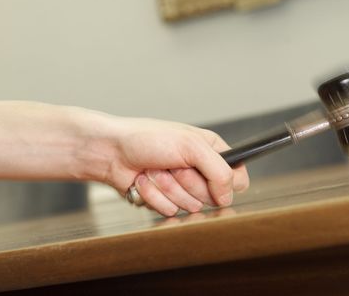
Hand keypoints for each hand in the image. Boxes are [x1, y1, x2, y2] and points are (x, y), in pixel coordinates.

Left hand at [102, 118, 248, 215]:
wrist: (111, 152)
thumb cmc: (147, 138)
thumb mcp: (191, 146)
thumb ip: (219, 170)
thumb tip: (229, 196)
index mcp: (211, 150)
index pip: (237, 178)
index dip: (227, 183)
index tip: (212, 177)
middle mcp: (199, 170)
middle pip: (213, 196)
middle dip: (189, 182)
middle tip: (173, 166)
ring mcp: (182, 187)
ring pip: (189, 206)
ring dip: (168, 188)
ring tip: (156, 170)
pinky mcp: (165, 200)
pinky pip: (168, 210)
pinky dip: (154, 196)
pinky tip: (144, 180)